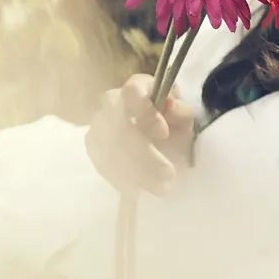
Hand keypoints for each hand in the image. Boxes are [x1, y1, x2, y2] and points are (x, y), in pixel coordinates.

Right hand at [85, 73, 195, 195]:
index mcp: (137, 88)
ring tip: (161, 188)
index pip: (131, 91)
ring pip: (108, 148)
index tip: (163, 134)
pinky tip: (141, 190)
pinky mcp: (94, 148)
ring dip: (136, 172)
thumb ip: (179, 111)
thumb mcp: (184, 118)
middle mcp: (111, 102)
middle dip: (143, 154)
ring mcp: (98, 125)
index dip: (145, 112)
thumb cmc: (173, 125)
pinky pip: (102, 164)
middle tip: (168, 174)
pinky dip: (123, 180)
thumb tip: (168, 105)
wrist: (163, 142)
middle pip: (117, 125)